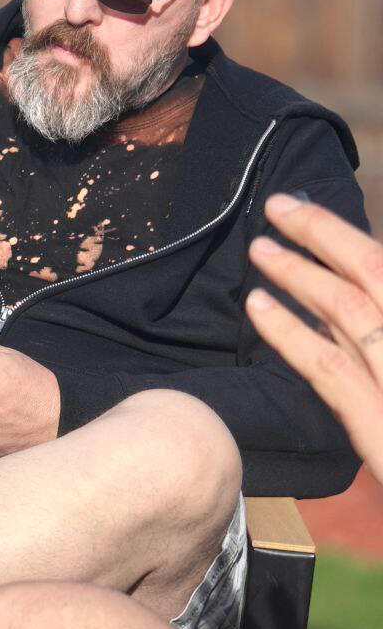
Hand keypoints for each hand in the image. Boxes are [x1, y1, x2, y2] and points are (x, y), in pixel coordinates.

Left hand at [246, 193, 382, 483]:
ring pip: (346, 310)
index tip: (308, 214)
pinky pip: (329, 367)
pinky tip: (258, 307)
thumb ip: (369, 327)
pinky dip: (290, 331)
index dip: (345, 237)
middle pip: (371, 270)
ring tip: (260, 248)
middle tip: (280, 204)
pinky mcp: (381, 423)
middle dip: (323, 232)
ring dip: (299, 273)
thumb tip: (347, 301)